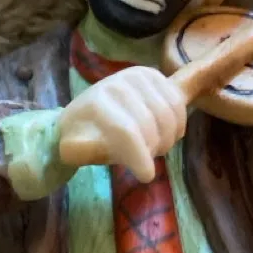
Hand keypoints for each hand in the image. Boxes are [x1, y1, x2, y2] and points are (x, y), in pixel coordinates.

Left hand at [58, 66, 187, 181]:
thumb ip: (80, 150)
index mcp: (98, 102)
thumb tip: (79, 148)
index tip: (146, 176)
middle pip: (151, 125)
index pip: (127, 132)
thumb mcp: (74, 148)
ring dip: (167, 138)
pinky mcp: (156, 76)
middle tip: (146, 158)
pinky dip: (178, 124)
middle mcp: (120, 83)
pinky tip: (165, 134)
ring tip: (154, 147)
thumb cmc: (84, 135)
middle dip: (153, 148)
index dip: (139, 156)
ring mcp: (140, 77)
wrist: (91, 111)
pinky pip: (179, 104)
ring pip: (169, 115)